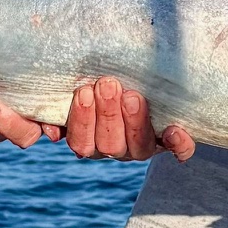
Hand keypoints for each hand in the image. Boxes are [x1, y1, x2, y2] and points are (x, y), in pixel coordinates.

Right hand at [64, 75, 193, 161]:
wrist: (137, 75)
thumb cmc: (97, 79)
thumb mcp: (75, 88)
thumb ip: (56, 107)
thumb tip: (49, 130)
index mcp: (90, 140)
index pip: (82, 143)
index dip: (82, 121)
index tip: (84, 92)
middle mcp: (116, 147)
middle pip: (109, 145)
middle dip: (108, 115)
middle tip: (108, 85)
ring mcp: (143, 146)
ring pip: (139, 148)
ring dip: (135, 122)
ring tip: (133, 96)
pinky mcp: (170, 141)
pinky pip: (178, 151)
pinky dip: (178, 144)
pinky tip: (174, 129)